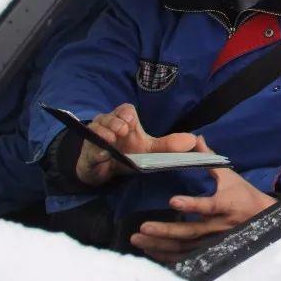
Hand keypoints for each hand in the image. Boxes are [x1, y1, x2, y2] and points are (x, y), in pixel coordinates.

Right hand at [74, 103, 197, 185]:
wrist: (105, 171)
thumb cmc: (127, 155)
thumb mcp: (149, 151)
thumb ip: (169, 145)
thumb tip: (193, 139)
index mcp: (126, 122)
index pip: (126, 109)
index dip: (127, 115)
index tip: (131, 124)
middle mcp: (110, 125)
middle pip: (111, 115)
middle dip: (116, 122)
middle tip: (122, 132)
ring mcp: (96, 136)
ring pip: (98, 127)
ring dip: (106, 132)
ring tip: (112, 140)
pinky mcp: (88, 150)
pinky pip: (90, 146)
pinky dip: (97, 149)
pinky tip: (103, 153)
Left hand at [130, 138, 275, 262]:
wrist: (262, 218)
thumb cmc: (244, 195)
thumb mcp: (230, 176)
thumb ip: (210, 159)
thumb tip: (196, 139)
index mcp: (226, 204)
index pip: (208, 206)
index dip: (191, 204)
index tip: (173, 201)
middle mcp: (219, 226)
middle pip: (190, 232)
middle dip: (165, 231)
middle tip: (142, 227)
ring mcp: (213, 241)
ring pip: (184, 247)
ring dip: (160, 245)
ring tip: (137, 239)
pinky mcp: (208, 250)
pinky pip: (185, 257)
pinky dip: (166, 256)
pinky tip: (149, 249)